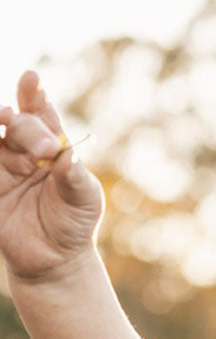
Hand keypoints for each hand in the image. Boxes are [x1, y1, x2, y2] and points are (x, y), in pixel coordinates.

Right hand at [0, 71, 102, 280]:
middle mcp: (23, 150)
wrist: (56, 259)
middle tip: (46, 148)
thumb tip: (66, 155)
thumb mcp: (85, 200)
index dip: (34, 95)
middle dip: (27, 127)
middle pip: (17, 124)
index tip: (32, 79)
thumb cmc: (75, 223)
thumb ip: (75, 177)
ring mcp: (1, 165)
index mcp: (51, 147)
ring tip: (3, 121)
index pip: (41, 114)